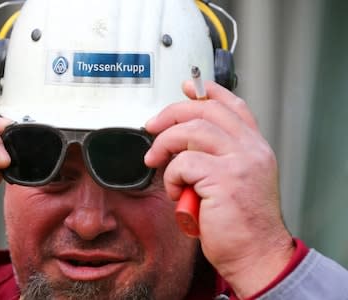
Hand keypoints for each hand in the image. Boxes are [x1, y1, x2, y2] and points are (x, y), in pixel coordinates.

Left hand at [144, 81, 293, 297]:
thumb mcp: (237, 181)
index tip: (188, 87)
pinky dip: (170, 175)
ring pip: (192, 131)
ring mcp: (239, 162)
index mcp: (255, 147)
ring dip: (165, 145)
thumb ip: (219, 157)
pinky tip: (174, 190)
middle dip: (172, 113)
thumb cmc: (241, 224)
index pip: (233, 106)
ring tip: (157, 162)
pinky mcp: (223, 179)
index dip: (208, 92)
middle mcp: (250, 149)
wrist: (255, 255)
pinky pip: (183, 163)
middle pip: (206, 111)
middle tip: (152, 126)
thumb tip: (186, 141)